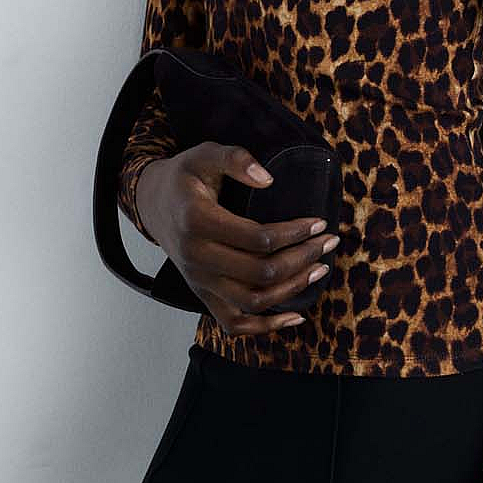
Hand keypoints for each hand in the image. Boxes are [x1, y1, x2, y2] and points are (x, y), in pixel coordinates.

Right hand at [135, 142, 338, 334]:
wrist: (154, 204)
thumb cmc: (185, 177)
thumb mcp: (204, 154)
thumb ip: (235, 159)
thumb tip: (268, 179)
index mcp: (197, 222)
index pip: (258, 238)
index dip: (295, 233)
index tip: (319, 222)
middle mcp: (197, 258)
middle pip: (261, 272)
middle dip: (303, 258)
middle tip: (329, 242)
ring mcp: (199, 281)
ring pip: (253, 301)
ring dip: (293, 289)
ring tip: (320, 269)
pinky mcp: (203, 295)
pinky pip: (235, 324)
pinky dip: (266, 327)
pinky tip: (296, 317)